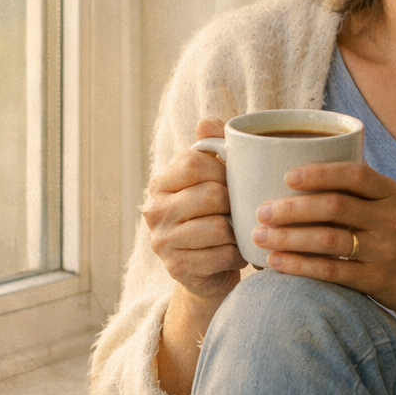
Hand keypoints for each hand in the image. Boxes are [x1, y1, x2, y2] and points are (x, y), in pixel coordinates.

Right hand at [142, 118, 246, 299]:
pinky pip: (221, 255)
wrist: (207, 269)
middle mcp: (154, 210)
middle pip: (211, 195)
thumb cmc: (214, 215)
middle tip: (241, 210)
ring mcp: (162, 241)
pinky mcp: (176, 268)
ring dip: (238, 231)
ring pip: (218, 228)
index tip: (233, 181)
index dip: (223, 170)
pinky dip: (237, 254)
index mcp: (161, 182)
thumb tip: (206, 124)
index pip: (195, 162)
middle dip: (235, 203)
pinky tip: (235, 252)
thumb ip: (213, 145)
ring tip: (239, 231)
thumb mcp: (213, 177)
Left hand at [250, 161, 395, 371]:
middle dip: (292, 208)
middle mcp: (391, 219)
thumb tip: (300, 173)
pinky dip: (300, 266)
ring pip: (328, 239)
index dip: (319, 173)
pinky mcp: (378, 281)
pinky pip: (332, 271)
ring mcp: (385, 251)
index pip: (354, 174)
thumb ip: (359, 193)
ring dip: (289, 237)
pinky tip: (276, 262)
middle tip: (262, 211)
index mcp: (392, 193)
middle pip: (334, 206)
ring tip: (259, 236)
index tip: (287, 176)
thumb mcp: (393, 208)